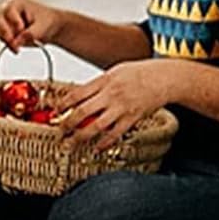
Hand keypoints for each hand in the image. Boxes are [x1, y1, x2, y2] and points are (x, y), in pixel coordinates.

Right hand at [0, 0, 65, 52]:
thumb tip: (18, 40)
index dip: (14, 21)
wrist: (50, 28)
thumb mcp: (42, 26)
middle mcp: (8, 9)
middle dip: (6, 32)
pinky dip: (7, 43)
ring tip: (17, 47)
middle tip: (14, 42)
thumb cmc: (47, 21)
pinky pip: (0, 37)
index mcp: (18, 2)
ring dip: (6, 39)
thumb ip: (31, 33)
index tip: (21, 29)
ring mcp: (6, 20)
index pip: (9, 10)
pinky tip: (16, 47)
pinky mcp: (5, 30)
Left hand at [57, 60, 174, 150]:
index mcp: (103, 81)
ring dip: (82, 136)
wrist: (162, 78)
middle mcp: (111, 95)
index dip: (63, 104)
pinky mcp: (132, 119)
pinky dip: (105, 142)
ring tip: (72, 142)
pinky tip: (97, 147)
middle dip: (68, 123)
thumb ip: (96, 85)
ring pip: (97, 126)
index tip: (55, 111)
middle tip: (59, 131)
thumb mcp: (112, 72)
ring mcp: (121, 108)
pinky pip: (116, 134)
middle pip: (83, 112)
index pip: (77, 94)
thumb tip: (79, 95)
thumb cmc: (138, 73)